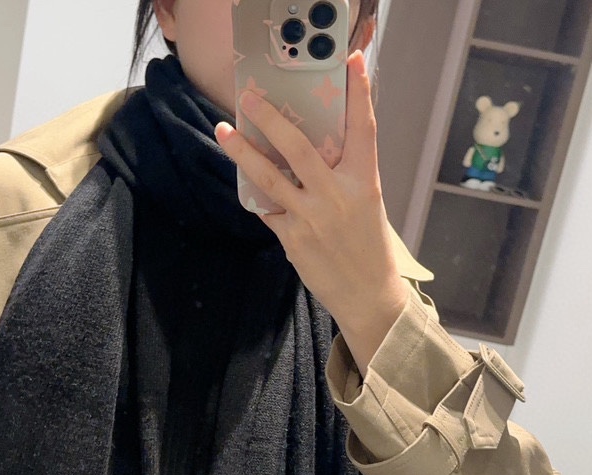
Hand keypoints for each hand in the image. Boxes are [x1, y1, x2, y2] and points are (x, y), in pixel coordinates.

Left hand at [215, 49, 409, 373]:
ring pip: (269, 176)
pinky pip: (267, 208)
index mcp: (365, 182)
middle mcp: (338, 195)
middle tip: (249, 97)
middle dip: (270, 118)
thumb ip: (343, 175)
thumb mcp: (367, 203)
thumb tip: (311, 149)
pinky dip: (257, 196)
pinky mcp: (293, 239)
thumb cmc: (367, 246)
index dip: (359, 94)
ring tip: (223, 130)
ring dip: (242, 151)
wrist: (368, 294)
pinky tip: (247, 185)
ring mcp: (312, 218)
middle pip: (298, 147)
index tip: (353, 62)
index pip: (363, 129)